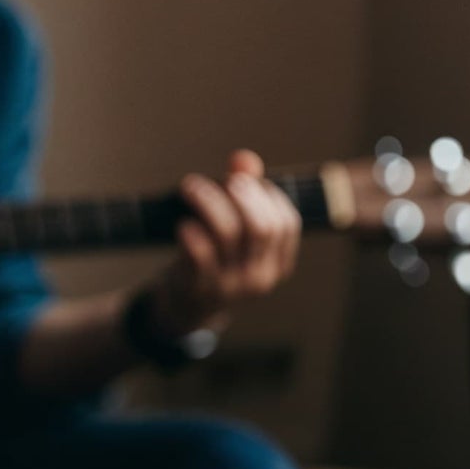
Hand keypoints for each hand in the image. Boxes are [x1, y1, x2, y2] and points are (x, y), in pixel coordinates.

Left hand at [147, 150, 300, 338]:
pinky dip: (190, 232)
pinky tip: (183, 223)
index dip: (267, 196)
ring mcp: (229, 285)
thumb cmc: (214, 262)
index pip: (287, 223)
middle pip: (260, 226)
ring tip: (190, 187)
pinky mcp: (198, 288)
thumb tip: (242, 158)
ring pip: (227, 234)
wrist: (188, 310)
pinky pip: (198, 254)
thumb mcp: (234, 235)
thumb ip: (243, 195)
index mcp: (278, 264)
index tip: (244, 182)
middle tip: (221, 180)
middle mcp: (259, 277)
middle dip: (241, 195)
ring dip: (208, 202)